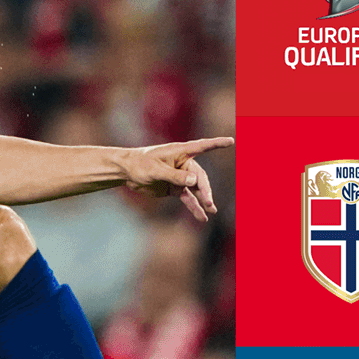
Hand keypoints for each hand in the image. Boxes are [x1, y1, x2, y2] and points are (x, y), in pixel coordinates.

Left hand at [116, 136, 230, 221]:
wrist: (127, 173)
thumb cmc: (140, 164)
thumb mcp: (156, 170)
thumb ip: (175, 176)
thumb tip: (194, 180)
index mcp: (180, 152)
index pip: (202, 147)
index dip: (216, 144)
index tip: (230, 141)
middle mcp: (184, 164)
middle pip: (200, 177)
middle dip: (205, 189)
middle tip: (209, 202)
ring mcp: (180, 177)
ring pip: (196, 189)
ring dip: (203, 200)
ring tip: (211, 210)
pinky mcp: (175, 188)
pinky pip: (188, 198)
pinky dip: (194, 207)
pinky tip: (202, 217)